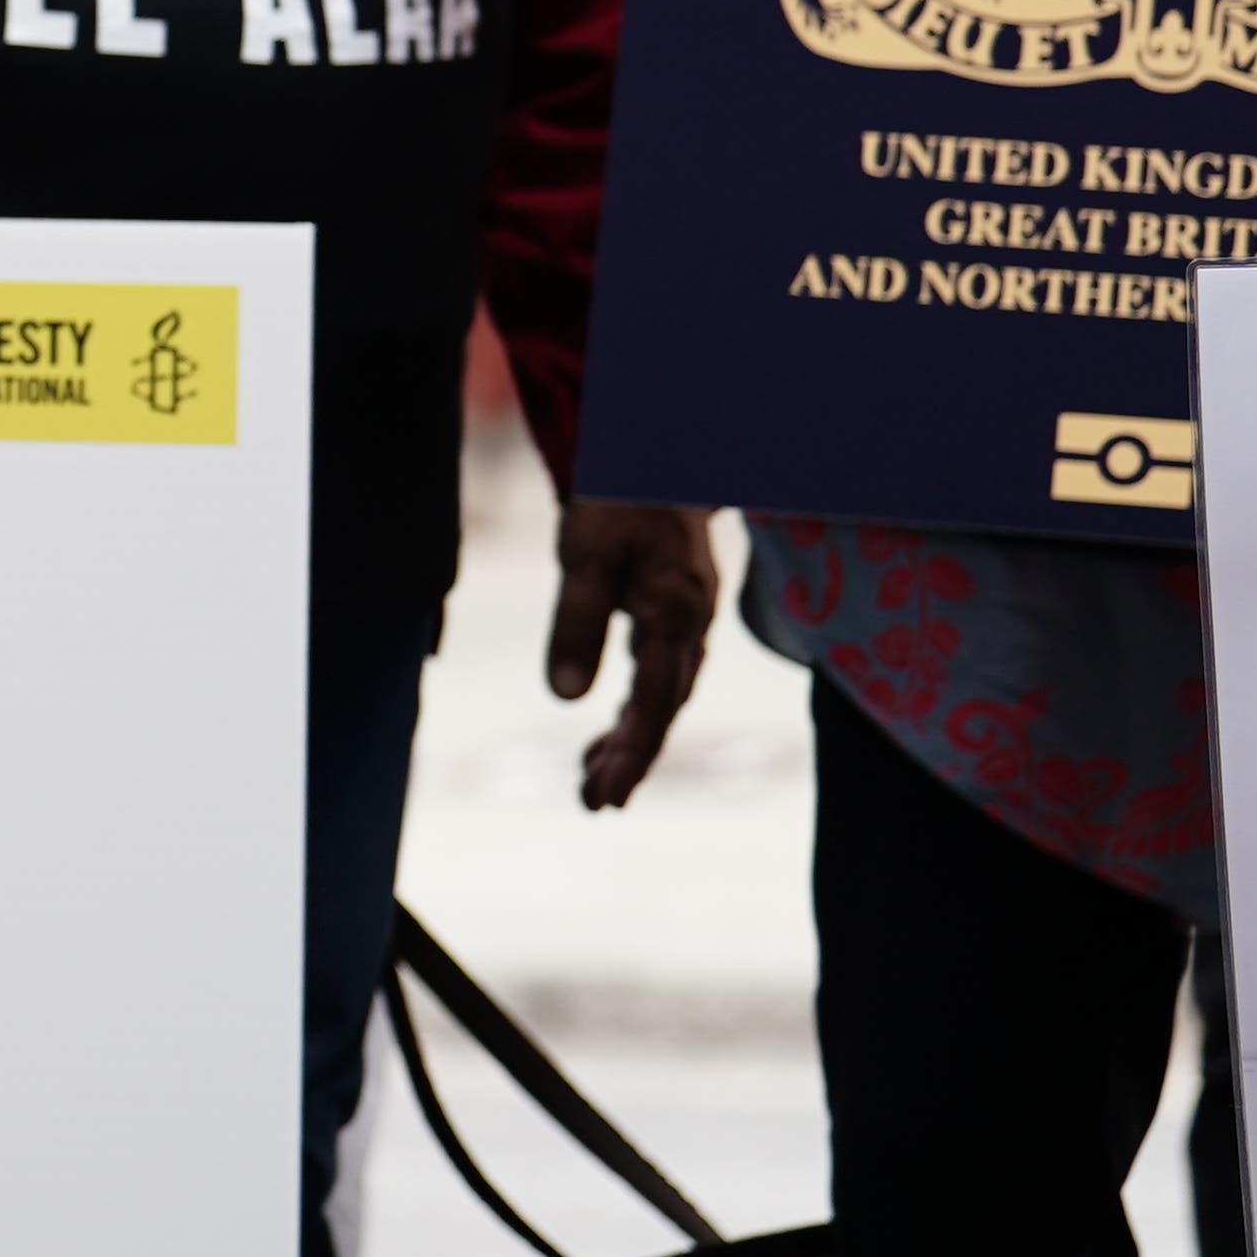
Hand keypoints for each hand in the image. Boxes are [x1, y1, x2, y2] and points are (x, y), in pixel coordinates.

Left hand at [545, 499, 717, 810]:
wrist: (656, 452)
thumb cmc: (619, 497)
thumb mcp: (584, 556)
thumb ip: (577, 623)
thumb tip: (567, 697)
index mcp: (675, 617)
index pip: (653, 703)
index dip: (632, 754)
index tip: (607, 796)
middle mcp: (690, 627)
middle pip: (662, 710)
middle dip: (632, 760)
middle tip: (597, 804)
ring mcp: (687, 621)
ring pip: (661, 697)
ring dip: (632, 741)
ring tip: (596, 781)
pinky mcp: (674, 612)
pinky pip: (659, 675)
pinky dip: (635, 708)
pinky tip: (611, 730)